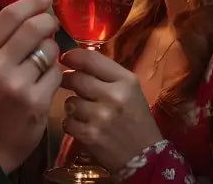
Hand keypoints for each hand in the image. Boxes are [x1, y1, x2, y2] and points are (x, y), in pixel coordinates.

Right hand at [0, 0, 61, 173]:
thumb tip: (26, 12)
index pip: (9, 16)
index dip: (31, 2)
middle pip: (34, 27)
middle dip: (49, 21)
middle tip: (52, 24)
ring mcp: (16, 85)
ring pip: (49, 50)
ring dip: (52, 50)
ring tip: (44, 60)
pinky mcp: (36, 101)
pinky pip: (56, 73)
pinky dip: (55, 74)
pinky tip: (45, 82)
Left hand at [59, 48, 162, 172]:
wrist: (146, 156)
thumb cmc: (136, 119)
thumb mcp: (130, 90)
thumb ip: (107, 74)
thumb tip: (77, 60)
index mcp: (126, 80)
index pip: (91, 59)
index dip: (73, 56)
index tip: (66, 58)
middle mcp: (114, 95)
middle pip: (76, 78)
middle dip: (68, 80)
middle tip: (68, 83)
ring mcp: (101, 116)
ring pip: (69, 101)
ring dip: (72, 106)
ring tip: (83, 111)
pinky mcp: (90, 135)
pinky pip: (67, 122)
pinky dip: (71, 125)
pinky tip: (83, 127)